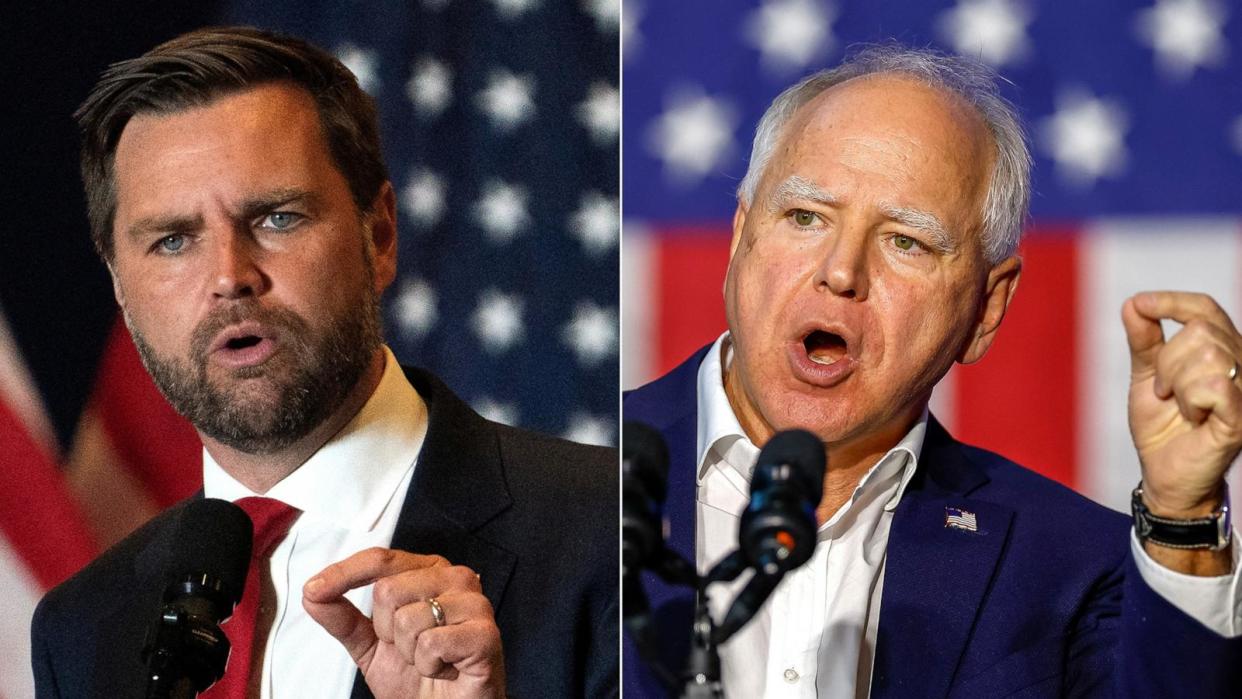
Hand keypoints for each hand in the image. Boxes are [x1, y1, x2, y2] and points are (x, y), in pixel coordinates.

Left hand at [303, 547, 504, 698]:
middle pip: (388, 590)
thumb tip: (312, 592)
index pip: (381, 560)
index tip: (314, 590)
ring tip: (430, 660)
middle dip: (387, 632)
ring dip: (410, 653)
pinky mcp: (485, 633)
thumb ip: (342, 618)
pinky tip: (445, 668)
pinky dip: (430, 665)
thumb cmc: (419, 678)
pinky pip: (433, 642)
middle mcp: (454, 578)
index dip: (344, 573)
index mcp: (427, 572)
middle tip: (410, 649)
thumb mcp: (370, 646)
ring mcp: (474, 603)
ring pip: (409, 618)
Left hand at [1123, 291, 1241, 517]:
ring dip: (1177, 384)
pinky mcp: (1241, 417)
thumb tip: (1133, 304)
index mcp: (1221, 350)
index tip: (1140, 305)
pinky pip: (1215, 386)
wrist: (1163, 473)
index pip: (1204, 309)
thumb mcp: (1146, 377)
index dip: (1172, 301)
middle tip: (1164, 391)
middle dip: (1167, 362)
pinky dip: (1190, 401)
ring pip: (1206, 356)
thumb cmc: (1162, 426)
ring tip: (1179, 406)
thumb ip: (1144, 341)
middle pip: (1199, 331)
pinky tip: (1192, 417)